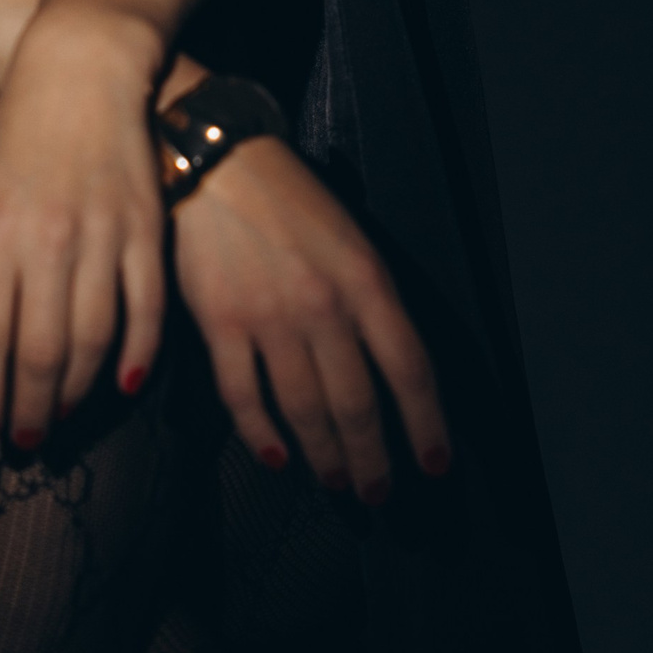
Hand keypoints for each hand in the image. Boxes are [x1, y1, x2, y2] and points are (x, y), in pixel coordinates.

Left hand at [0, 8, 166, 451]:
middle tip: (25, 443)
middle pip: (41, 349)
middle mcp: (49, 239)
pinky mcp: (146, 226)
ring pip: (94, 337)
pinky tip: (127, 383)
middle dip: (29, 408)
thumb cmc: (19, 129)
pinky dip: (140, 352)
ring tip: (62, 418)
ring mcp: (103, 234)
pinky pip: (147, 306)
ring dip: (77, 391)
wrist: (83, 64)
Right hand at [171, 137, 448, 503]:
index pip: (411, 369)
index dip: (428, 425)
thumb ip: (374, 300)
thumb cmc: (289, 197)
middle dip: (374, 459)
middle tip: (380, 493)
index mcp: (366, 280)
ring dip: (325, 456)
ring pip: (305, 409)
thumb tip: (394, 369)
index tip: (436, 463)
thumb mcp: (352, 238)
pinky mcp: (219, 324)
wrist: (217, 160)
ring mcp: (269, 318)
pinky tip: (277, 458)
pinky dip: (262, 435)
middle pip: (358, 403)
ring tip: (337, 482)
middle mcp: (323, 305)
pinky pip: (244, 397)